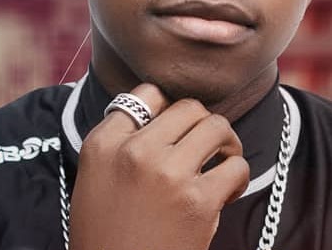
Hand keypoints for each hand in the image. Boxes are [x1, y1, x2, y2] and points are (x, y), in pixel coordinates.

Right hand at [68, 83, 249, 249]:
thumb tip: (160, 115)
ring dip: (226, 143)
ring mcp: (168, 174)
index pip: (147, 95)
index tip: (174, 131)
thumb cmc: (107, 237)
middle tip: (206, 147)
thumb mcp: (94, 180)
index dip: (167, 110)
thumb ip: (119, 144)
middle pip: (188, 107)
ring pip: (217, 126)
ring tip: (222, 161)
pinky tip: (225, 193)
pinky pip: (236, 167)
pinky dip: (237, 177)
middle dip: (202, 124)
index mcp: (103, 145)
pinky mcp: (199, 201)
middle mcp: (134, 152)